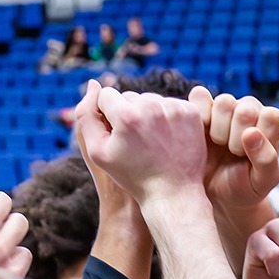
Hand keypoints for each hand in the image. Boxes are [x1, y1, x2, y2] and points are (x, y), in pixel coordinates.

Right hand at [76, 86, 209, 210]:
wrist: (173, 193)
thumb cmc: (132, 176)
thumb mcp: (97, 152)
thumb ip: (86, 117)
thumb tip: (93, 84)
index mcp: (126, 115)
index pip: (105, 95)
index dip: (106, 115)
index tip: (115, 135)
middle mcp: (151, 107)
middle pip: (129, 96)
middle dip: (127, 113)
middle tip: (135, 141)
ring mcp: (175, 108)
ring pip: (150, 99)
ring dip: (147, 114)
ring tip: (150, 140)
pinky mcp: (192, 112)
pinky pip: (170, 104)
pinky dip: (166, 116)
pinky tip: (165, 137)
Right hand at [190, 87, 278, 219]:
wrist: (214, 195)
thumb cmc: (244, 187)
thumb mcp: (262, 182)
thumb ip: (266, 160)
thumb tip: (251, 133)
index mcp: (271, 125)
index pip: (271, 116)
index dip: (259, 136)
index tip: (249, 155)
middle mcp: (250, 111)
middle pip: (247, 109)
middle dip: (238, 137)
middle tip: (234, 153)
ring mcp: (225, 108)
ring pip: (224, 102)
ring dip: (219, 129)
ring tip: (218, 145)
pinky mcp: (201, 107)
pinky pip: (199, 95)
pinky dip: (199, 114)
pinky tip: (200, 133)